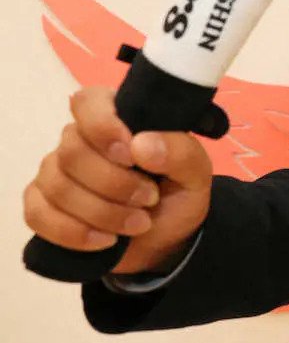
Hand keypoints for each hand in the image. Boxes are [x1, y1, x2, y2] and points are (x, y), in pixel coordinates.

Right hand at [23, 87, 212, 274]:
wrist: (167, 239)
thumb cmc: (178, 193)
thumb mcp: (195, 172)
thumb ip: (178, 152)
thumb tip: (141, 144)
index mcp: (116, 118)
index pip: (88, 102)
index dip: (103, 127)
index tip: (131, 155)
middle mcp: (79, 140)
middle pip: (72, 152)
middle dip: (114, 184)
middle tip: (149, 199)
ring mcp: (55, 173)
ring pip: (58, 187)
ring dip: (102, 212)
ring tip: (139, 223)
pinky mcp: (41, 206)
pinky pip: (39, 215)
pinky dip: (75, 232)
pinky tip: (106, 240)